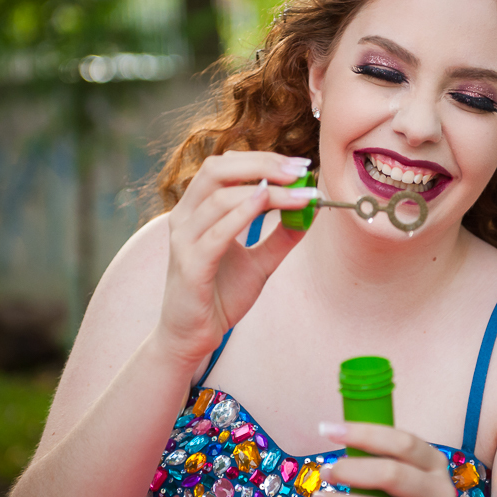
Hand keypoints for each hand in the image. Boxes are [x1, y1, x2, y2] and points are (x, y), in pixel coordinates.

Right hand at [157, 151, 318, 366]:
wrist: (193, 337)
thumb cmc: (220, 296)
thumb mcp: (260, 262)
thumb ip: (283, 236)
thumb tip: (312, 209)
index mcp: (197, 210)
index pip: (226, 167)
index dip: (263, 159)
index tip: (300, 165)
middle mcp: (185, 218)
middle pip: (217, 169)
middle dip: (262, 164)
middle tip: (299, 171)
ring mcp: (184, 241)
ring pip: (220, 197)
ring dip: (265, 189)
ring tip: (299, 193)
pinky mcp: (190, 266)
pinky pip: (216, 234)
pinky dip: (242, 214)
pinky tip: (266, 203)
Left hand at [311, 422, 496, 496]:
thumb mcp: (414, 480)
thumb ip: (386, 461)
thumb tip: (339, 437)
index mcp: (436, 464)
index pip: (401, 441)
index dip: (362, 433)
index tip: (327, 430)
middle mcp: (441, 492)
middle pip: (390, 474)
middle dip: (349, 471)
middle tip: (325, 472)